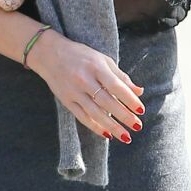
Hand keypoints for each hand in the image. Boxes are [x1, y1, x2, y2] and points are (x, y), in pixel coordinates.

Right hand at [28, 31, 145, 142]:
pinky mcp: (66, 101)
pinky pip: (82, 117)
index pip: (117, 86)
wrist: (49, 54)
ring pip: (95, 113)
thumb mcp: (102, 60)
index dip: (129, 99)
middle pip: (107, 102)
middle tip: (137, 126)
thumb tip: (139, 91)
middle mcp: (85, 80)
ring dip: (112, 127)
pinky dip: (95, 127)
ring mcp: (74, 92)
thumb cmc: (81, 56)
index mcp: (96, 67)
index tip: (141, 110)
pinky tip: (107, 135)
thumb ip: (121, 76)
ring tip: (126, 137)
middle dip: (124, 116)